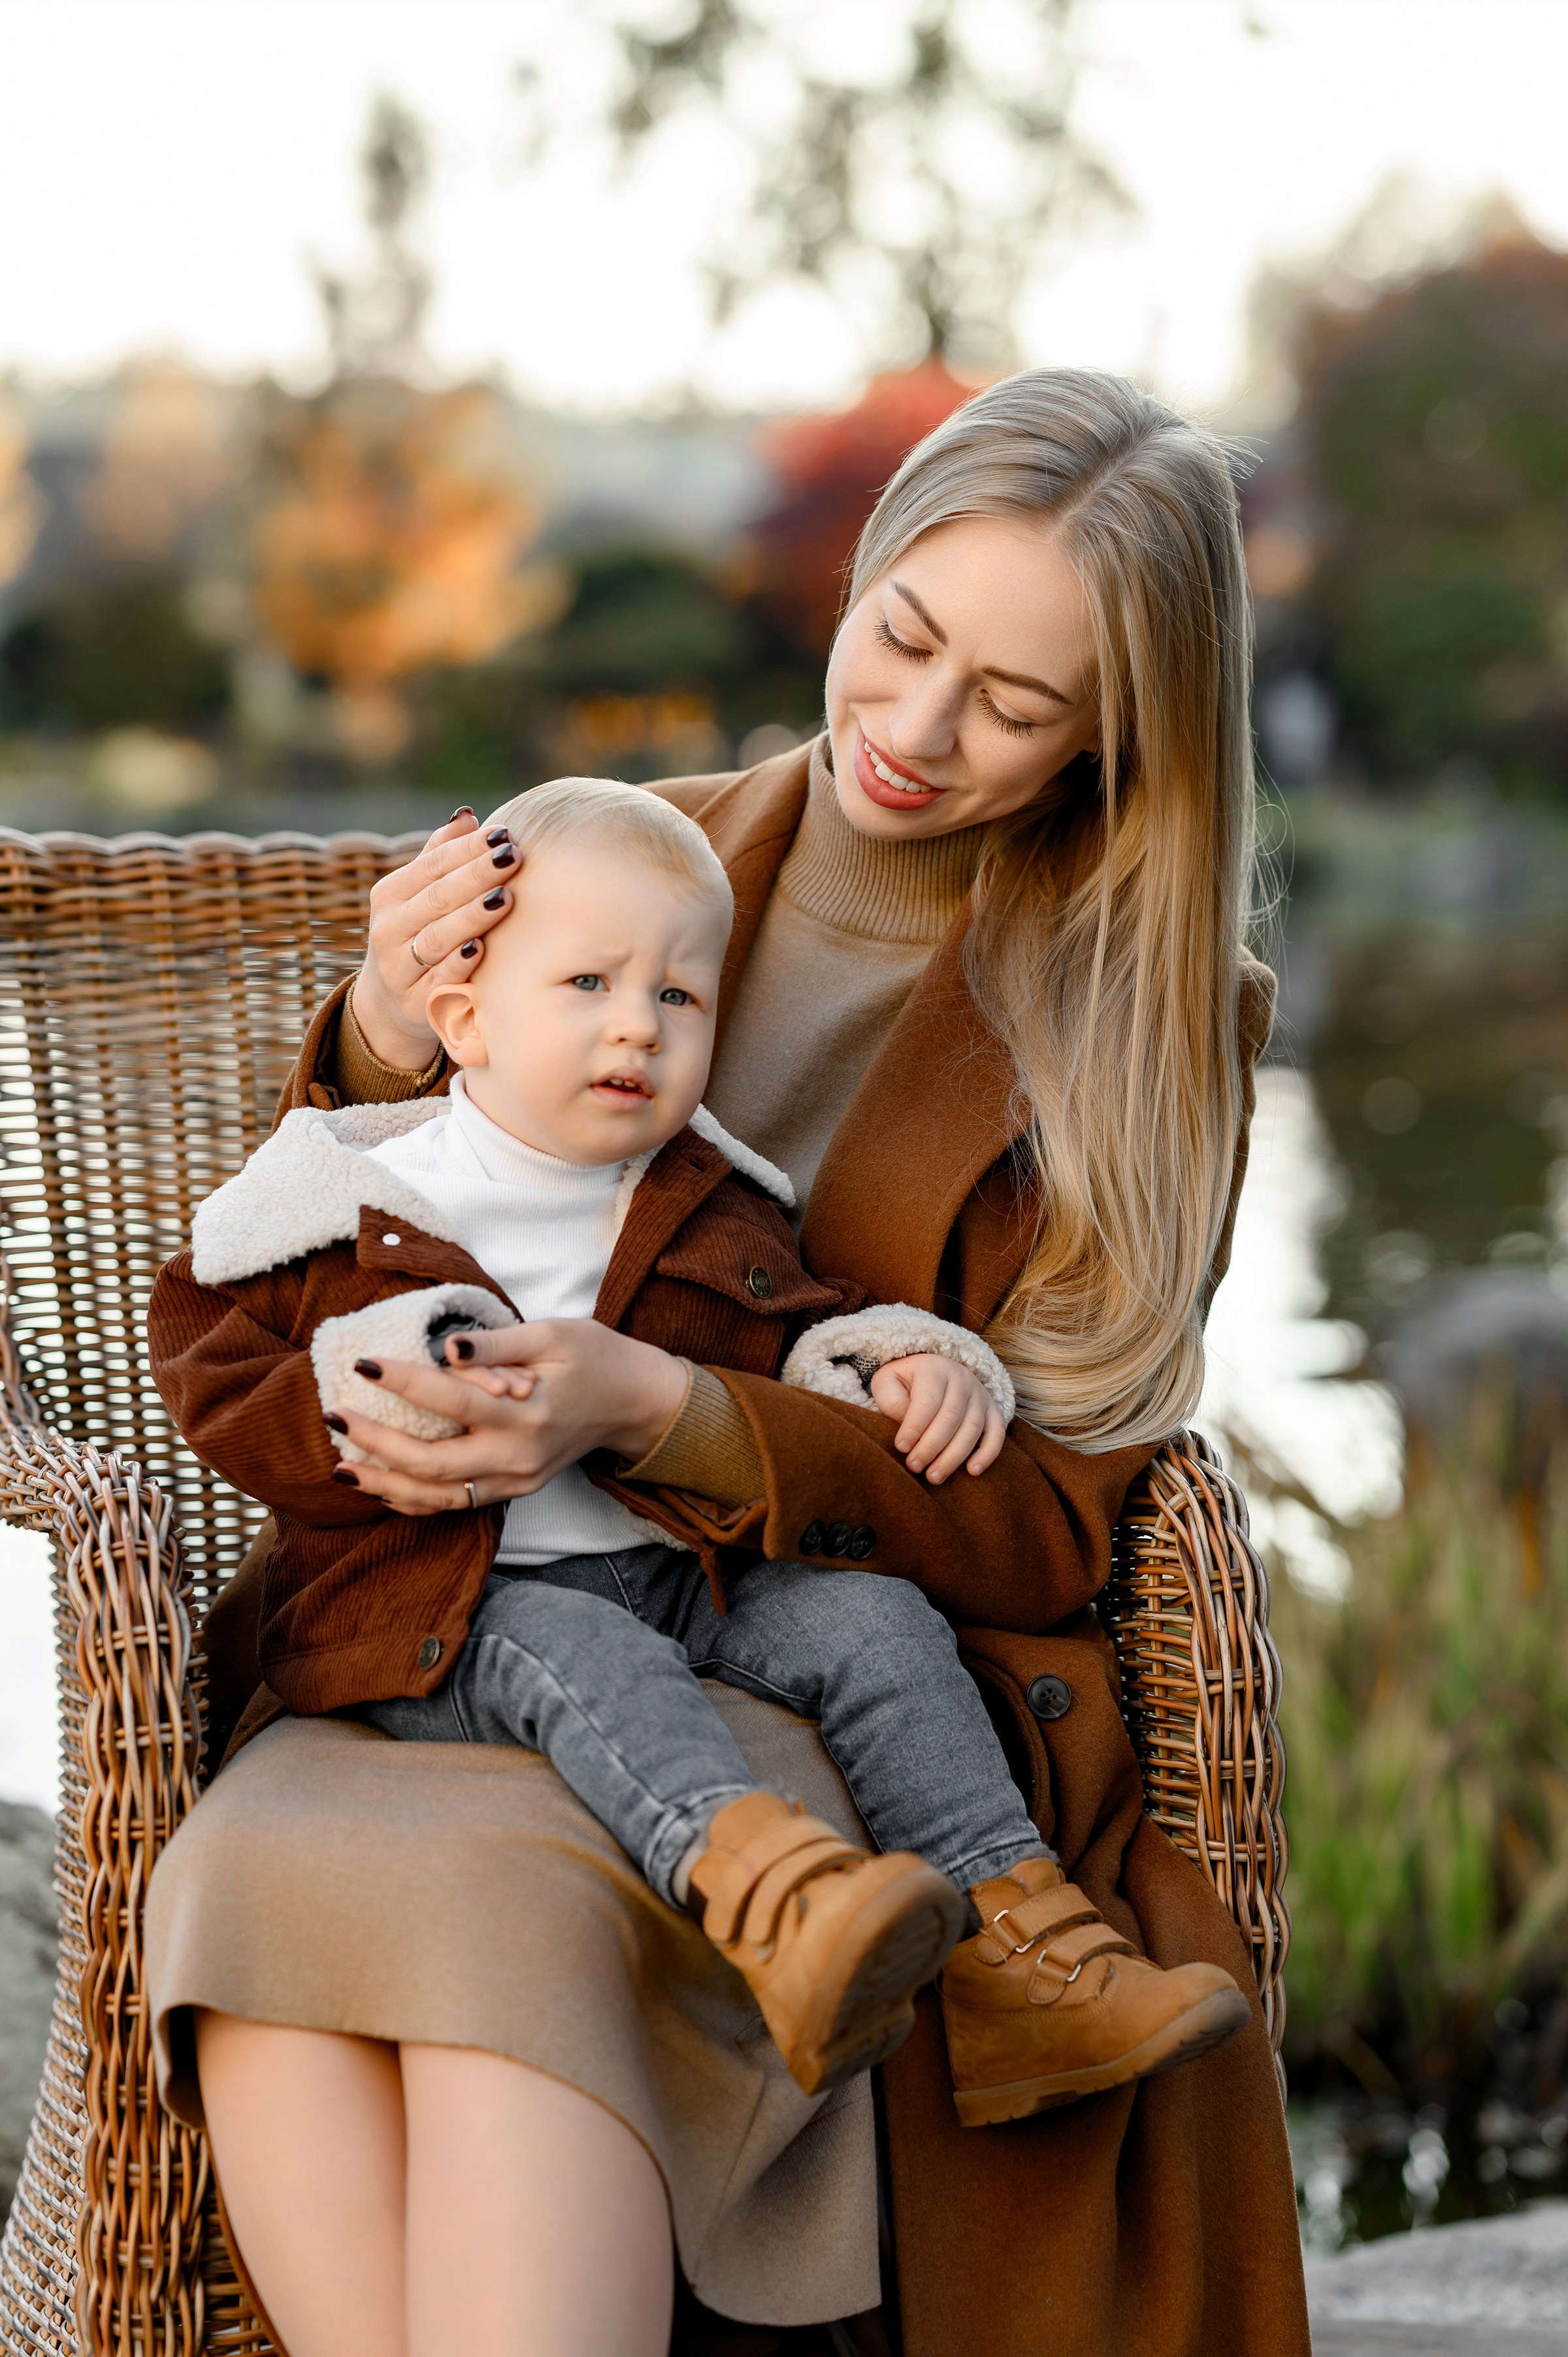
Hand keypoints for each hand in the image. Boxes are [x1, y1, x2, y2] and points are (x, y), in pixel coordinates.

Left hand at [327, 1320, 688, 1516]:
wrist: (634, 1402)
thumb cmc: (594, 1357)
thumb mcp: (553, 1333)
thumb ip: (497, 1344)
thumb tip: (448, 1350)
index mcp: (529, 1411)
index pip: (452, 1399)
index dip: (403, 1382)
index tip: (363, 1364)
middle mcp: (518, 1456)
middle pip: (432, 1462)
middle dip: (376, 1443)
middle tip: (334, 1416)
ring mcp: (516, 1481)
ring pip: (438, 1497)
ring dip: (384, 1484)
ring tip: (340, 1466)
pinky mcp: (514, 1491)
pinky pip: (454, 1504)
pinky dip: (412, 1500)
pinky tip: (379, 1485)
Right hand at [351, 808, 521, 1069]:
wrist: (390, 1002)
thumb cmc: (417, 934)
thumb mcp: (418, 895)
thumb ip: (439, 856)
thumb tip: (467, 815)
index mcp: (389, 895)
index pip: (431, 865)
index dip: (467, 849)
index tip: (503, 834)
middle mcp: (389, 929)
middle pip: (437, 898)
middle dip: (477, 876)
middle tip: (513, 857)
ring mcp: (399, 968)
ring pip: (437, 938)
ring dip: (472, 917)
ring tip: (505, 897)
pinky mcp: (415, 1002)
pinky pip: (439, 980)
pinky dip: (458, 965)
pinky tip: (481, 948)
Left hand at [867, 1355, 1005, 1485]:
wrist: (932, 1370)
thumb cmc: (904, 1382)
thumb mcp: (888, 1382)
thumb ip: (892, 1400)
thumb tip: (906, 1425)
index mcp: (934, 1369)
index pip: (927, 1401)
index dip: (914, 1427)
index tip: (901, 1448)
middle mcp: (961, 1379)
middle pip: (950, 1417)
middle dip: (931, 1447)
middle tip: (914, 1467)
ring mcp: (980, 1394)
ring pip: (972, 1428)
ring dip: (953, 1457)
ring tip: (934, 1477)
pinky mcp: (992, 1410)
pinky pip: (997, 1433)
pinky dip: (988, 1453)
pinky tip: (972, 1471)